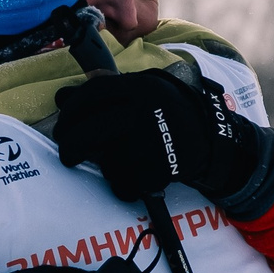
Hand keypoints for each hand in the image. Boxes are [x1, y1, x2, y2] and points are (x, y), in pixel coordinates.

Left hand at [53, 69, 259, 202]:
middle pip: (87, 132)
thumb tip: (60, 97)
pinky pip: (122, 183)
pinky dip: (122, 185)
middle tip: (67, 153)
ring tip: (116, 161)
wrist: (212, 141)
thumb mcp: (145, 91)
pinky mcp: (157, 171)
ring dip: (102, 166)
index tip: (63, 123)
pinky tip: (134, 176)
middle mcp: (145, 112)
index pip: (92, 94)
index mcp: (142, 88)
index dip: (71, 110)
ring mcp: (151, 143)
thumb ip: (107, 93)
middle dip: (69, 146)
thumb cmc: (169, 113)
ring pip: (104, 161)